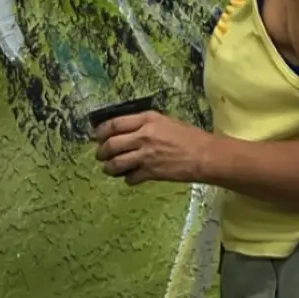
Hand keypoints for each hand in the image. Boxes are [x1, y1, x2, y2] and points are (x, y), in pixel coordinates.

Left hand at [93, 111, 213, 186]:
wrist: (203, 155)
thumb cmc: (187, 135)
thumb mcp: (164, 121)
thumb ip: (145, 124)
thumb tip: (127, 130)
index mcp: (146, 119)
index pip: (115, 123)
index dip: (101, 130)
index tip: (95, 135)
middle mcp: (142, 136)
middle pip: (111, 144)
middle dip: (101, 151)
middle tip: (99, 154)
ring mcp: (145, 155)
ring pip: (116, 163)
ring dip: (109, 167)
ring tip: (108, 168)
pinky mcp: (150, 173)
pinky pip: (130, 177)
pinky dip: (127, 178)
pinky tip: (130, 176)